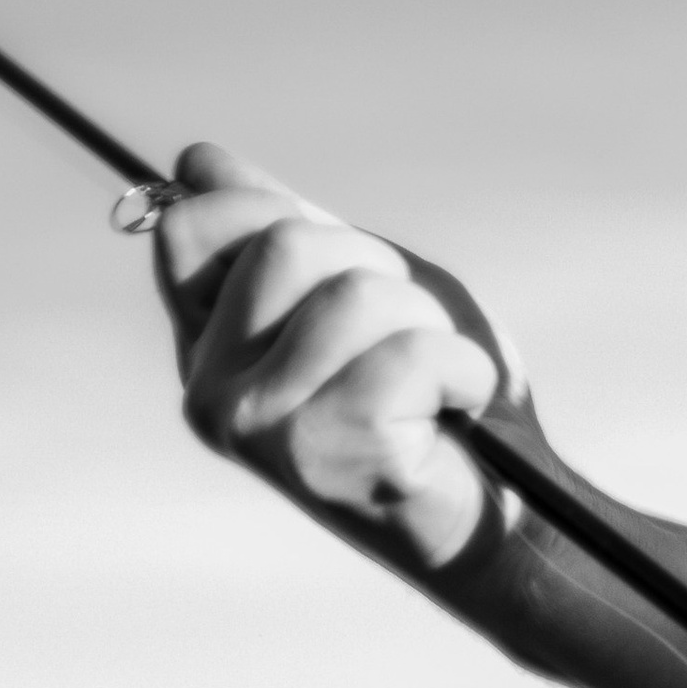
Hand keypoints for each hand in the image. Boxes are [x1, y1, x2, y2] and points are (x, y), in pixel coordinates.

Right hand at [155, 142, 501, 571]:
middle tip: (410, 337)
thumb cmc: (431, 403)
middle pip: (283, 245)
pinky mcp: (329, 457)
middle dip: (377, 269)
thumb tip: (197, 160)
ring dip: (426, 323)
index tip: (344, 270)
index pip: (190, 227)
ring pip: (352, 295)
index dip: (275, 211)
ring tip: (438, 381)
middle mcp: (213, 395)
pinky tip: (462, 408)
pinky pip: (411, 355)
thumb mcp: (352, 289)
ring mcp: (262, 433)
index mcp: (206, 350)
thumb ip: (280, 229)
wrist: (496, 527)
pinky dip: (464, 369)